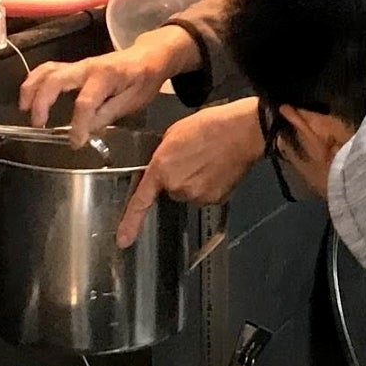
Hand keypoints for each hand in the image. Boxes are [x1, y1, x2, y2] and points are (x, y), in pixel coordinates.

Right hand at [18, 24, 199, 146]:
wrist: (148, 56)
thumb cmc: (143, 80)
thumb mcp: (133, 101)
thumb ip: (108, 114)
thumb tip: (86, 129)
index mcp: (106, 76)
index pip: (86, 102)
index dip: (78, 124)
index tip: (76, 142)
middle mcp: (87, 67)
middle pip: (56, 80)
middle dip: (42, 102)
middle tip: (39, 125)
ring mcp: (78, 65)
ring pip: (47, 71)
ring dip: (31, 89)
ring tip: (25, 110)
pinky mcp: (74, 68)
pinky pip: (48, 70)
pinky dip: (35, 83)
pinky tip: (31, 99)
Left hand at [116, 96, 264, 247]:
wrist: (242, 131)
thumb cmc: (211, 125)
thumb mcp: (175, 132)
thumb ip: (163, 154)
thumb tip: (164, 164)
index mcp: (162, 168)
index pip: (141, 200)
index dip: (130, 222)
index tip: (123, 240)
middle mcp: (177, 186)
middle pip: (172, 190)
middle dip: (179, 177)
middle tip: (193, 157)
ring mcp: (197, 195)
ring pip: (190, 193)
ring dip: (196, 181)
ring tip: (209, 159)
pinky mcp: (215, 199)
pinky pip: (207, 195)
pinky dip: (212, 185)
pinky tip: (218, 168)